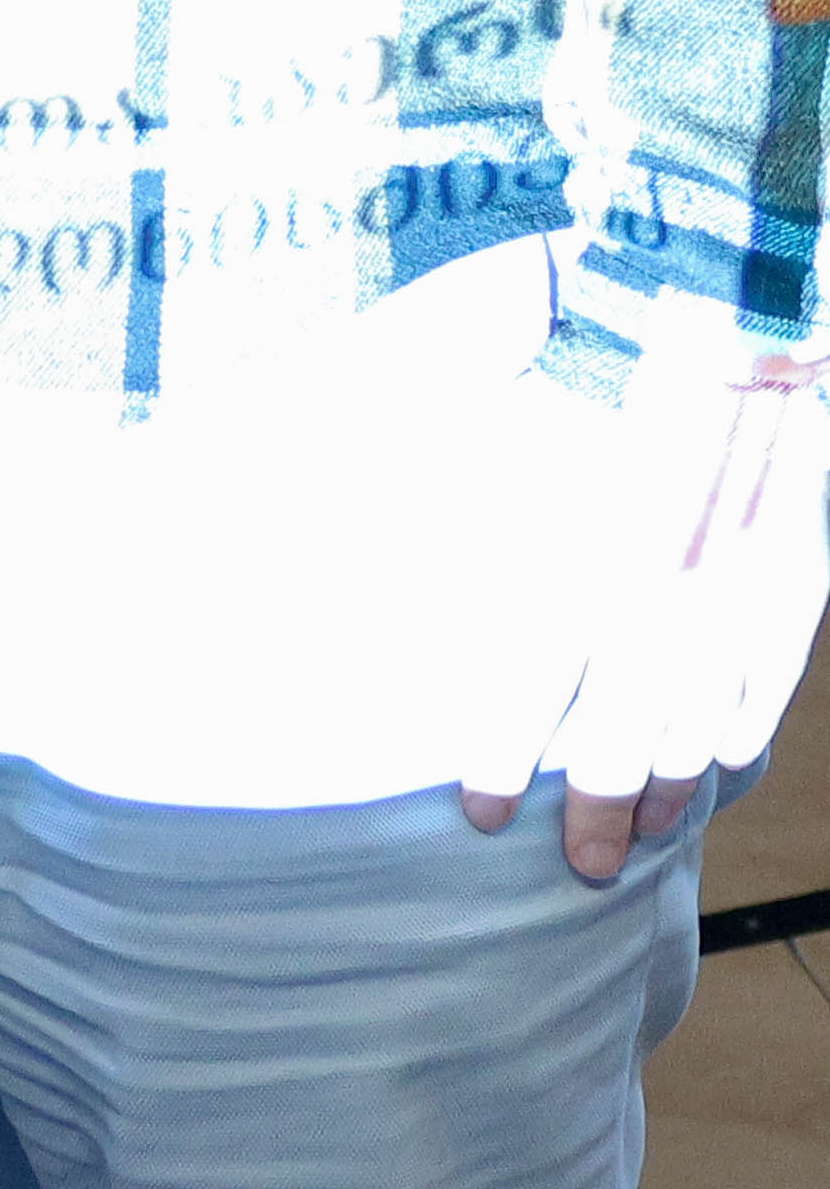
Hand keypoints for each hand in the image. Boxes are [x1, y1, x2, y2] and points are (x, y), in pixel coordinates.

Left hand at [462, 349, 828, 884]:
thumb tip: (398, 579)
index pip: (530, 686)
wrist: (715, 320)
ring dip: (672, 786)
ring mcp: (730, 593)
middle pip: (625, 734)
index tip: (483, 812)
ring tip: (649, 836)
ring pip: (701, 720)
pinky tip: (717, 765)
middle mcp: (652, 593)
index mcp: (572, 558)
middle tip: (580, 868)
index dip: (507, 757)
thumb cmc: (593, 370)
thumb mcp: (507, 449)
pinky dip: (738, 729)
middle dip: (598, 811)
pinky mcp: (790, 579)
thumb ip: (468, 530)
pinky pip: (764, 679)